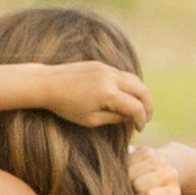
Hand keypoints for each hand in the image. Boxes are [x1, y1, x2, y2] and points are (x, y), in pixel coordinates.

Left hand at [36, 60, 150, 131]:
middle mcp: (111, 78)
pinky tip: (125, 96)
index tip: (139, 129)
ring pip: (134, 79)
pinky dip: (129, 86)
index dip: (141, 120)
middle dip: (148, 105)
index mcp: (108, 94)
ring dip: (141, 94)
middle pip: (142, 90)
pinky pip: (122, 74)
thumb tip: (129, 117)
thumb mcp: (90, 120)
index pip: (136, 107)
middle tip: (146, 118)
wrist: (47, 83)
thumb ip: (114, 118)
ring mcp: (106, 69)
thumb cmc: (66, 106)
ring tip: (139, 107)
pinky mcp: (101, 65)